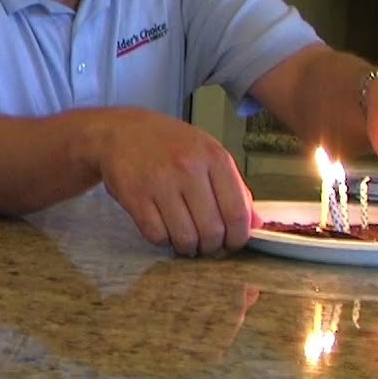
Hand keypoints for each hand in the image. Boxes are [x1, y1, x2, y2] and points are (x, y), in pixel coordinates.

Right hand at [93, 109, 258, 255]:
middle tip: (207, 244)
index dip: (238, 237)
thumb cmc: (170, 143)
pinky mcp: (135, 197)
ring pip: (185, 238)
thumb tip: (256, 224)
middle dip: (212, 246)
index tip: (233, 243)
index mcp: (214, 157)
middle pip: (212, 230)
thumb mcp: (208, 153)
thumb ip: (235, 187)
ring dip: (188, 247)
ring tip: (186, 239)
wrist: (121, 131)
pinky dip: (163, 240)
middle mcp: (188, 168)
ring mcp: (160, 183)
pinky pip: (157, 236)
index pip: (237, 212)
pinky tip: (165, 229)